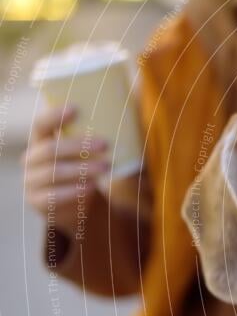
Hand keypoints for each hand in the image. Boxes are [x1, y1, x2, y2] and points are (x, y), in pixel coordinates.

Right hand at [23, 106, 108, 235]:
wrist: (78, 207)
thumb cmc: (83, 171)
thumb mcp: (86, 154)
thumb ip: (93, 139)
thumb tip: (127, 119)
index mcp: (39, 142)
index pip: (40, 125)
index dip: (54, 116)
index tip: (76, 108)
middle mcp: (31, 159)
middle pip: (50, 149)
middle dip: (79, 146)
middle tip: (105, 144)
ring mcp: (30, 181)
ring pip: (54, 172)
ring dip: (82, 169)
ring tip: (106, 167)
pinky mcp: (37, 202)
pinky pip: (54, 196)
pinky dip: (74, 191)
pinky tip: (92, 187)